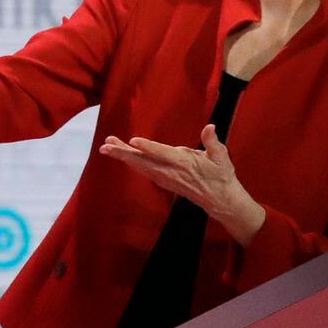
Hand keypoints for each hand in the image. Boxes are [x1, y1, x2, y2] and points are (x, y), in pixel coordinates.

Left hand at [99, 125, 266, 245]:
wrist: (218, 199)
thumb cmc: (221, 175)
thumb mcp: (221, 157)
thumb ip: (213, 142)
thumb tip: (210, 128)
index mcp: (183, 162)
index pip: (162, 153)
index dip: (148, 147)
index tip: (133, 141)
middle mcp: (170, 171)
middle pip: (143, 161)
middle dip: (123, 153)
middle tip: (106, 146)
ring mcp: (164, 177)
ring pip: (140, 165)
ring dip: (123, 156)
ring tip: (107, 146)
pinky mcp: (162, 180)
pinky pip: (142, 170)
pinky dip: (130, 162)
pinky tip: (121, 154)